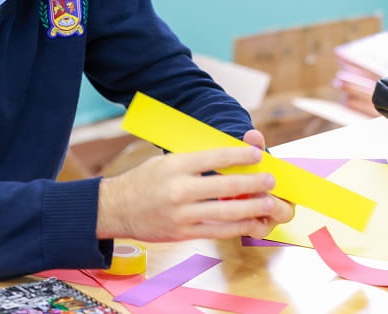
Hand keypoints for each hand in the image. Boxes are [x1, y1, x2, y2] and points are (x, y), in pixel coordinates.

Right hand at [96, 138, 292, 242]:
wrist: (117, 209)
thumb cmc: (143, 181)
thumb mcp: (165, 162)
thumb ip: (194, 162)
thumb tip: (228, 158)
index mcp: (175, 166)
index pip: (214, 158)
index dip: (239, 156)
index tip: (257, 155)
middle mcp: (179, 190)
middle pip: (226, 186)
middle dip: (253, 183)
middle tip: (270, 179)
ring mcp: (181, 214)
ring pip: (226, 212)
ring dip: (252, 207)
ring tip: (269, 202)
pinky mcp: (183, 233)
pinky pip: (217, 231)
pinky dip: (238, 227)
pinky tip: (251, 221)